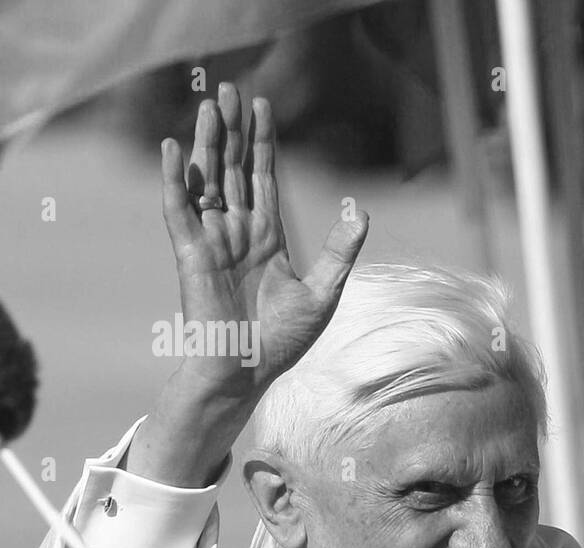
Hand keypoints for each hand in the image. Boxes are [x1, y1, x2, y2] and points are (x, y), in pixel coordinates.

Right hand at [160, 82, 368, 399]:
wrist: (249, 371)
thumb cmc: (284, 340)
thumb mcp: (324, 291)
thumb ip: (340, 250)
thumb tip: (359, 210)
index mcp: (266, 237)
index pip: (263, 178)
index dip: (262, 143)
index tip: (263, 106)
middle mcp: (237, 231)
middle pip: (232, 169)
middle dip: (232, 131)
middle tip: (231, 89)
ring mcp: (212, 239)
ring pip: (207, 179)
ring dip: (206, 143)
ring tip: (209, 106)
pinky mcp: (191, 254)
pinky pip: (178, 210)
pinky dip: (174, 179)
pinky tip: (174, 149)